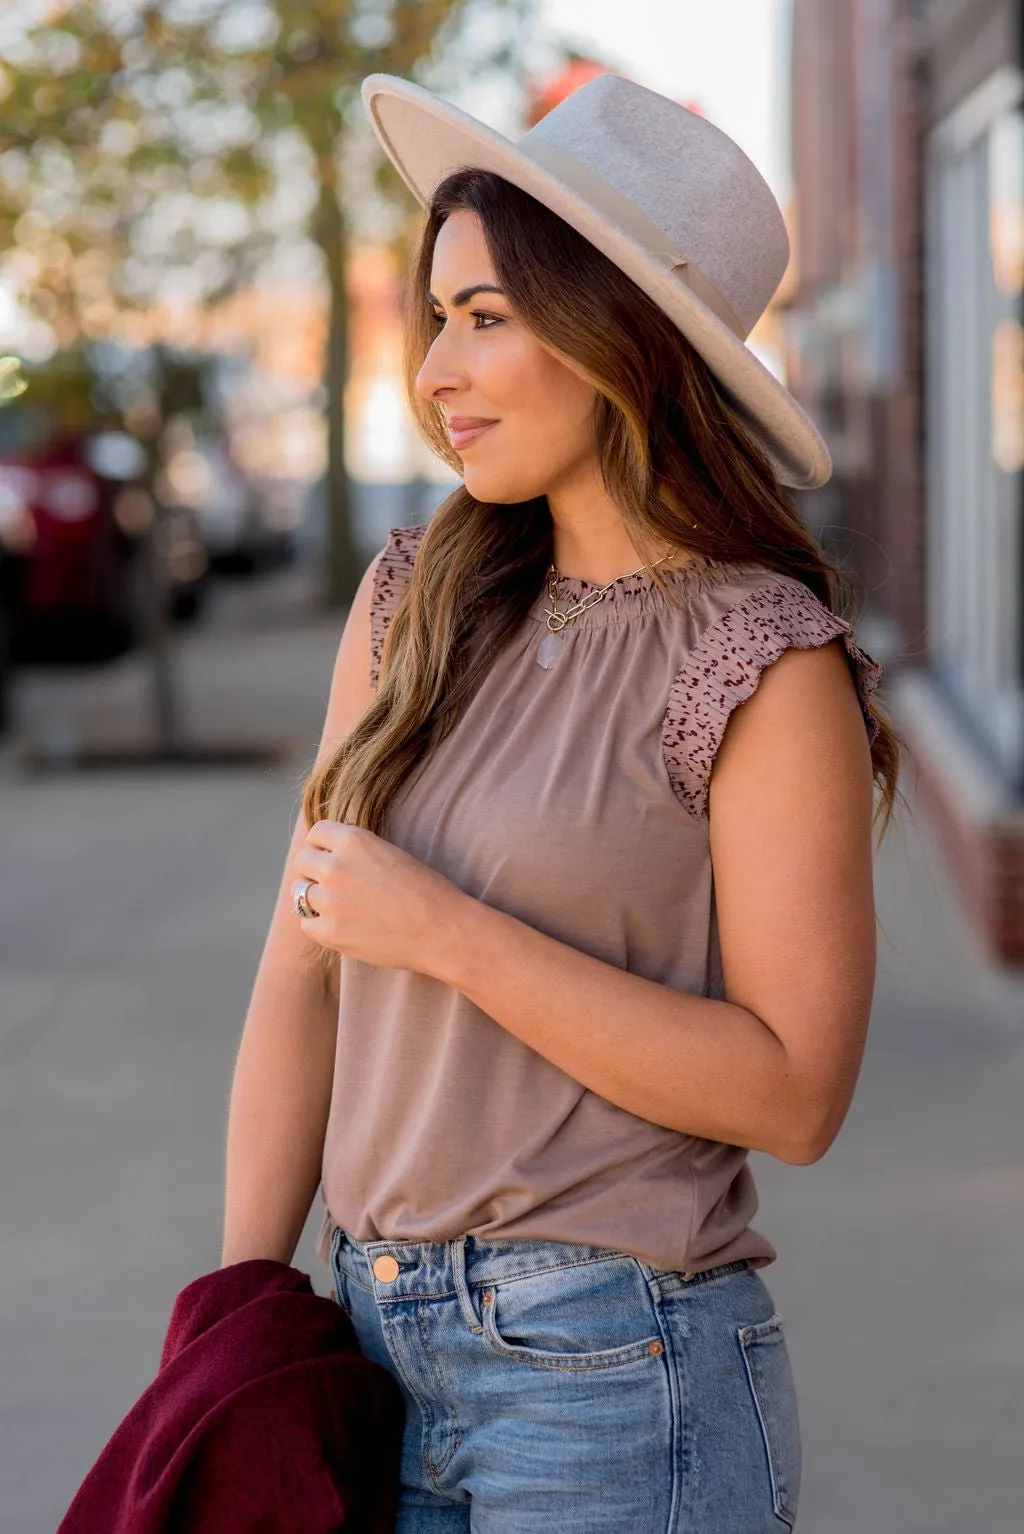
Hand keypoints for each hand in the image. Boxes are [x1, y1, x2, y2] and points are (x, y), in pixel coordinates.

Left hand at [290, 820, 466, 974]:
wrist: (441, 931)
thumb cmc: (426, 891)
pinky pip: (307, 924)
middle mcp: (336, 866)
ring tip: (340, 906)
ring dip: (316, 898)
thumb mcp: (390, 854)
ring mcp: (330, 901)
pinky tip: (343, 926)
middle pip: (302, 861)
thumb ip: (356, 851)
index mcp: (354, 840)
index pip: (316, 833)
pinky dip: (320, 925)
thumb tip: (327, 854)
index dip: (323, 845)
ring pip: (300, 893)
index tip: (331, 856)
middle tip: (333, 884)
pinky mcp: (329, 932)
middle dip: (313, 870)